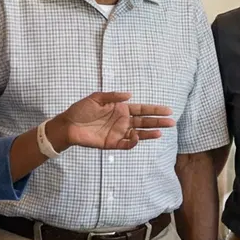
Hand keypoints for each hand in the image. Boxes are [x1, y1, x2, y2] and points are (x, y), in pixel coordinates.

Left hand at [48, 91, 175, 151]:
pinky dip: (133, 142)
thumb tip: (129, 95)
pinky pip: (126, 144)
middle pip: (144, 121)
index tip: (167, 110)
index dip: (154, 109)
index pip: (142, 109)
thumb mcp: (96, 98)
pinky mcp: (112, 143)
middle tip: (171, 122)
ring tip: (161, 133)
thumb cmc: (80, 110)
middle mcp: (122, 121)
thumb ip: (113, 96)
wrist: (68, 125)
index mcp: (121, 109)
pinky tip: (138, 137)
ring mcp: (118, 133)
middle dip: (157, 121)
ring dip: (149, 133)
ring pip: (138, 134)